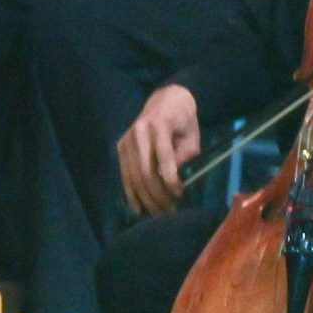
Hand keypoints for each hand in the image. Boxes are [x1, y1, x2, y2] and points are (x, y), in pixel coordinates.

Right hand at [118, 84, 200, 216]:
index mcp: (159, 125)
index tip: (179, 194)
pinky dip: (131, 193)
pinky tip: (137, 207)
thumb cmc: (184, 119)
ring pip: (132, 176)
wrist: (166, 99)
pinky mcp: (120, 147)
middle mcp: (138, 132)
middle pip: (145, 171)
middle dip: (157, 194)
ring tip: (157, 213)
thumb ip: (183, 157)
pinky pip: (124, 174)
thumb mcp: (191, 135)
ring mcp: (126, 140)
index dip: (170, 179)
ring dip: (145, 198)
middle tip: (168, 211)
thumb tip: (171, 182)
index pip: (163, 157)